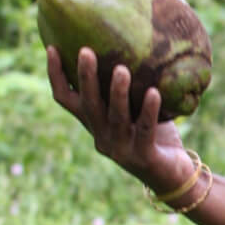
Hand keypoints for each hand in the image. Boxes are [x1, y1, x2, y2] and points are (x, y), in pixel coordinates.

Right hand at [47, 46, 195, 194]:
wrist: (173, 177)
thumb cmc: (156, 137)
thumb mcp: (137, 112)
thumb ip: (130, 90)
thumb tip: (137, 47)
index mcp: (95, 126)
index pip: (66, 100)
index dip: (57, 76)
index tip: (52, 48)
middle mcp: (102, 137)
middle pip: (89, 105)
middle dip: (86, 78)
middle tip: (86, 51)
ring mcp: (121, 149)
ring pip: (115, 117)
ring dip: (117, 92)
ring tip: (122, 69)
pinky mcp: (143, 156)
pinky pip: (145, 129)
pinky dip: (149, 109)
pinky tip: (154, 92)